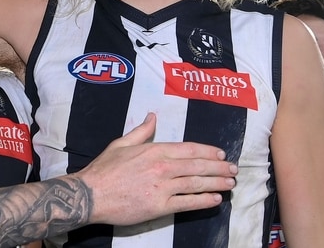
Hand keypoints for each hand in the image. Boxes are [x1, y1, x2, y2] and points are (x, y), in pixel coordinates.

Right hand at [75, 113, 236, 225]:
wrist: (90, 194)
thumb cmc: (103, 169)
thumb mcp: (121, 144)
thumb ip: (141, 131)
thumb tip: (152, 116)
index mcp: (154, 150)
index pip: (189, 149)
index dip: (208, 152)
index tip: (220, 154)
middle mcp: (162, 167)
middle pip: (197, 166)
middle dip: (219, 167)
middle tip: (233, 169)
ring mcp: (162, 187)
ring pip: (196, 184)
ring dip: (217, 183)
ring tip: (230, 183)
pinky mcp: (159, 206)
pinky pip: (187, 203)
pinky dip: (204, 201)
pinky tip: (215, 199)